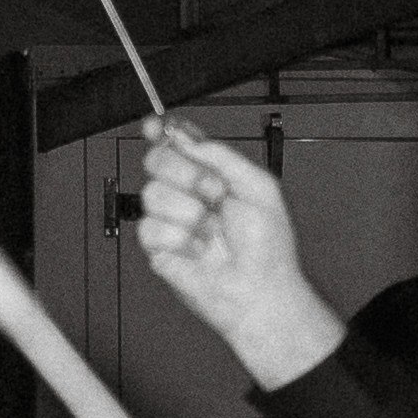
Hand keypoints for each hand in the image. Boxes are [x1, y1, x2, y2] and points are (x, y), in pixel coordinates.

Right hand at [130, 128, 341, 394]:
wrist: (259, 290)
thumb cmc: (267, 246)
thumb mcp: (258, 186)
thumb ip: (221, 155)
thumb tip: (186, 135)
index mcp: (210, 173)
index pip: (177, 142)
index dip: (162, 131)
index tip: (156, 127)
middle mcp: (186, 192)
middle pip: (156, 160)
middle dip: (186, 173)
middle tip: (214, 194)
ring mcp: (170, 219)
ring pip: (151, 194)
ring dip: (189, 213)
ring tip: (211, 233)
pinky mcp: (157, 247)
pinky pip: (150, 229)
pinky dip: (179, 240)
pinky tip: (198, 251)